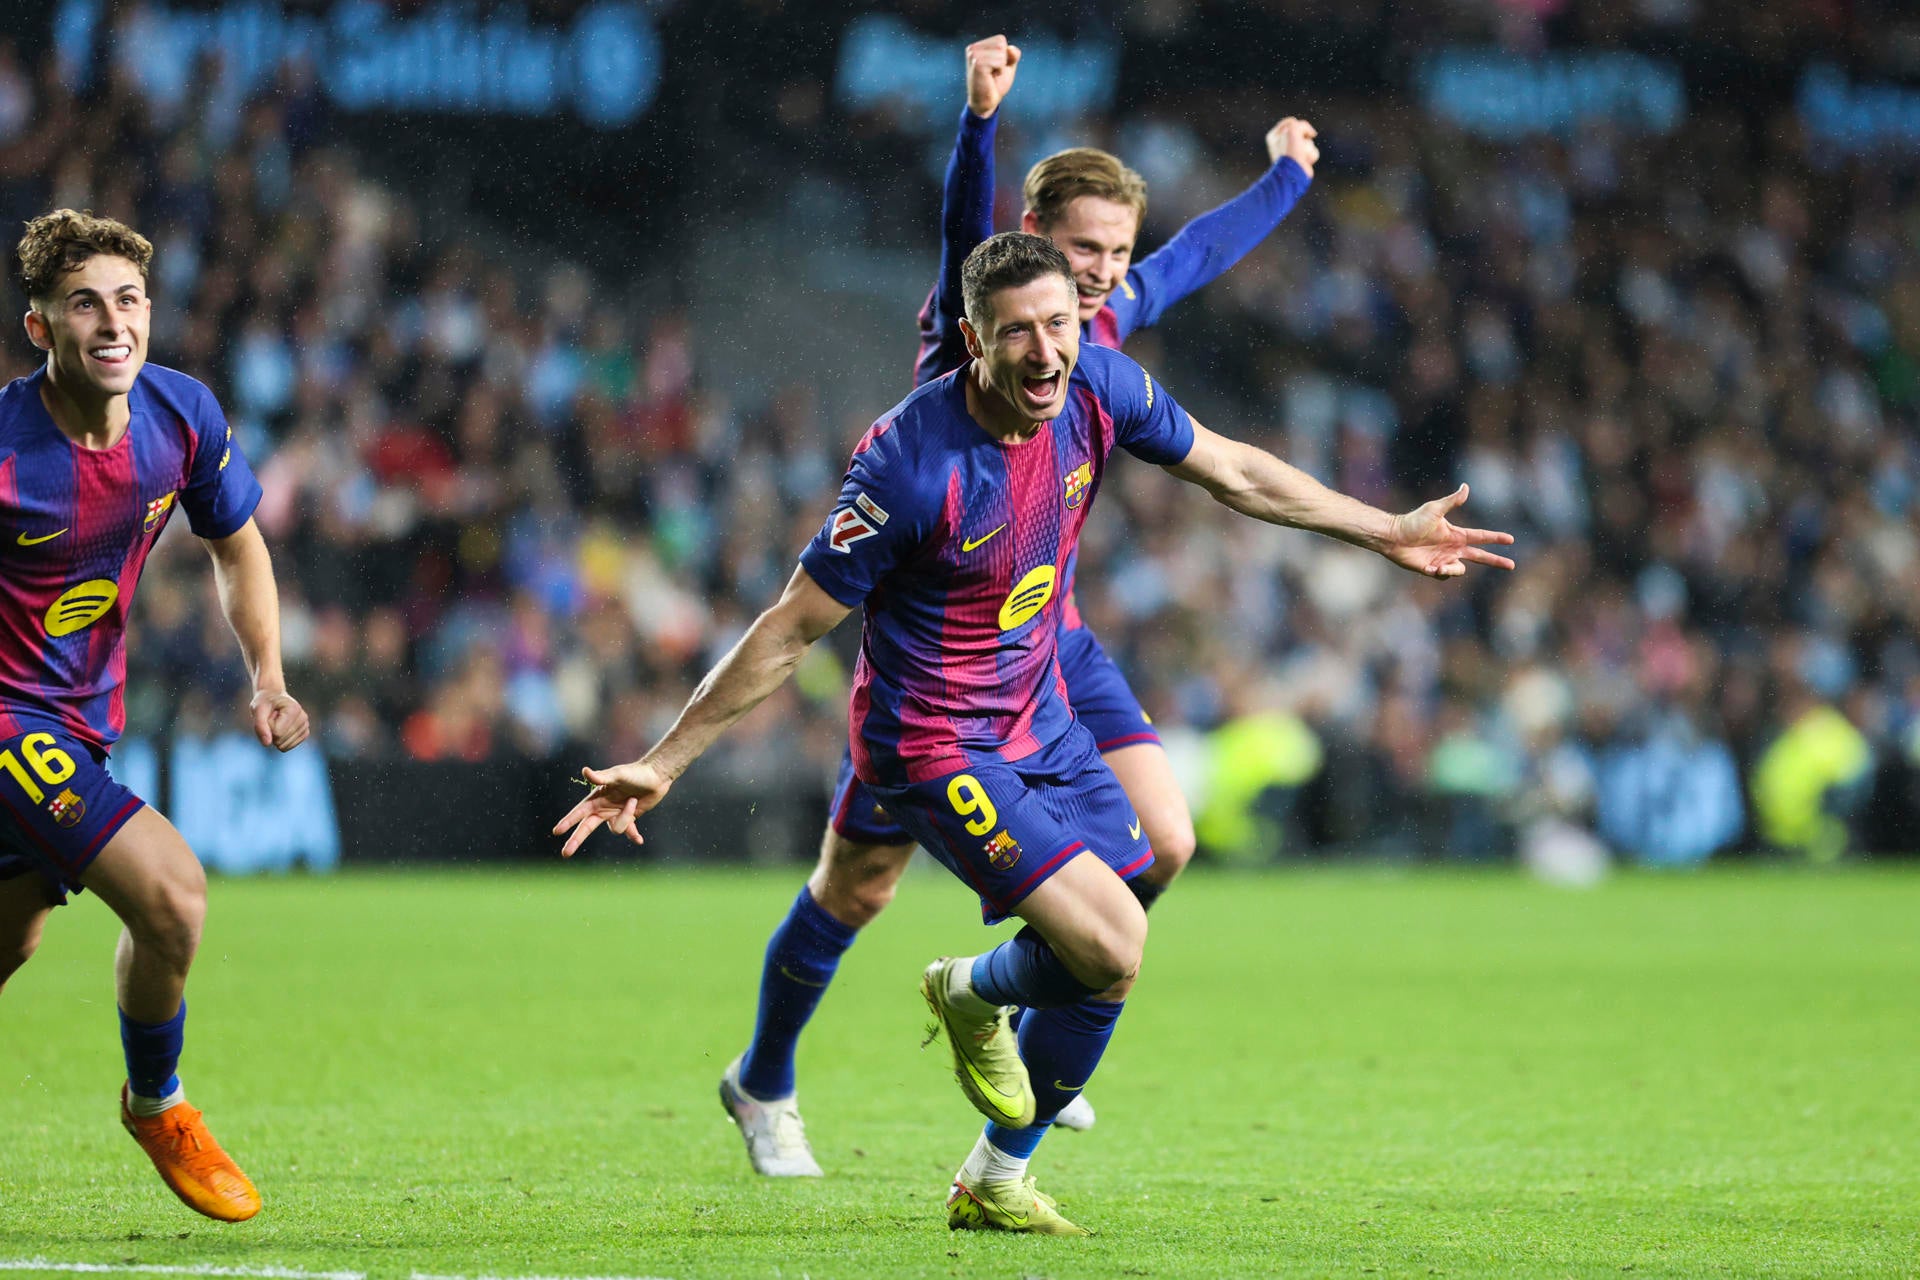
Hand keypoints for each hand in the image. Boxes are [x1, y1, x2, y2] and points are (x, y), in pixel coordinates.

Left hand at [250, 689, 309, 751]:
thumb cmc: (265, 702)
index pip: (277, 732)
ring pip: (284, 746)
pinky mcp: (305, 733)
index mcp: (294, 709)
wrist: (274, 697)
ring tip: (277, 723)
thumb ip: (260, 726)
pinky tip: (282, 728)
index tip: (269, 714)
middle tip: (272, 718)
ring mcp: (305, 726)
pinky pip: (288, 747)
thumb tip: (267, 744)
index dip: (267, 726)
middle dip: (271, 732)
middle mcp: (303, 717)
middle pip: (280, 740)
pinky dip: (281, 741)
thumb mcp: (257, 710)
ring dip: (275, 737)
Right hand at [553, 760, 672, 856]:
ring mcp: (616, 814)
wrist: (656, 774)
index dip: (568, 822)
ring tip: (634, 800)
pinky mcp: (630, 817)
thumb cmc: (636, 772)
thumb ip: (601, 777)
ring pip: (615, 829)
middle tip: (565, 854)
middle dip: (576, 840)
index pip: (579, 812)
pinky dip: (634, 835)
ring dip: (625, 817)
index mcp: (597, 797)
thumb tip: (585, 771)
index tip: (557, 831)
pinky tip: (639, 840)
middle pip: (587, 827)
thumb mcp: (618, 774)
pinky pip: (629, 831)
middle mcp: (604, 807)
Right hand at [965, 34, 1019, 117]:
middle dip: (1003, 60)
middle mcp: (972, 48)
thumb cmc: (995, 85)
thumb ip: (1012, 55)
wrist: (986, 103)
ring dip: (1001, 67)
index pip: (1000, 40)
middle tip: (993, 73)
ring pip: (1001, 52)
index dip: (1004, 56)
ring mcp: (973, 55)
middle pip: (1001, 44)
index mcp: (977, 47)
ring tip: (991, 76)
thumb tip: (1011, 49)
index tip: (995, 68)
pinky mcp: (977, 63)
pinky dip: (999, 70)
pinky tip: (990, 78)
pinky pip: (999, 60)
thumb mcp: (1007, 66)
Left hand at [1265, 117, 1318, 176]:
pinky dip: (1311, 156)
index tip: (1295, 132)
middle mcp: (1282, 144)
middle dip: (1303, 138)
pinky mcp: (1302, 160)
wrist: (1292, 174)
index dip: (1297, 125)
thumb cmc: (1289, 151)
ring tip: (1300, 156)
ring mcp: (1293, 153)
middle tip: (1296, 147)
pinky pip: (1312, 152)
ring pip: (1309, 142)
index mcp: (1274, 136)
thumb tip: (1312, 134)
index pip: (1291, 121)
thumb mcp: (1294, 129)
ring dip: (1307, 148)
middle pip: (1302, 132)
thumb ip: (1303, 125)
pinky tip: (1305, 162)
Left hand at [1380, 485, 1514, 578]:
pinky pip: (1444, 576)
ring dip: (1453, 569)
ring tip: (1439, 566)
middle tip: (1511, 565)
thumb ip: (1452, 501)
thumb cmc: (1413, 521)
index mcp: (1456, 534)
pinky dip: (1439, 573)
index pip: (1481, 536)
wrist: (1394, 537)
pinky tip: (1428, 567)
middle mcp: (1453, 548)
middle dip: (1496, 560)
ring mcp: (1444, 559)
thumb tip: (1466, 486)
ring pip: (1459, 570)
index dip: (1496, 538)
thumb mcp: (1434, 509)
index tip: (1511, 539)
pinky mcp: (1433, 569)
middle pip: (1480, 556)